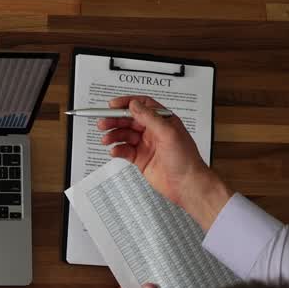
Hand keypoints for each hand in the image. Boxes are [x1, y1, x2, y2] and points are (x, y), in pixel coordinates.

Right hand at [96, 95, 232, 228]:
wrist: (186, 184)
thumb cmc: (185, 159)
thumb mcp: (168, 133)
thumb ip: (150, 117)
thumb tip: (135, 105)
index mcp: (163, 120)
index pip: (142, 105)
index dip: (126, 103)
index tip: (112, 105)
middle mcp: (153, 131)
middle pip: (129, 120)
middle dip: (115, 120)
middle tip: (103, 123)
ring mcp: (146, 145)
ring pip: (124, 135)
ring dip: (114, 135)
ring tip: (106, 139)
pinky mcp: (140, 158)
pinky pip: (124, 150)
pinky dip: (117, 149)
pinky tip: (114, 150)